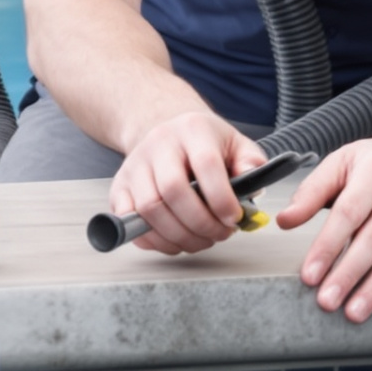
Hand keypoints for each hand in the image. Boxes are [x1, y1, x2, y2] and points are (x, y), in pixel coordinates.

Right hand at [111, 112, 266, 253]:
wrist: (165, 133)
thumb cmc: (204, 144)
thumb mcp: (235, 143)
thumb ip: (251, 162)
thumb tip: (252, 182)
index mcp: (192, 129)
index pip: (206, 165)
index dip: (221, 199)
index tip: (234, 218)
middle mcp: (158, 145)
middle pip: (173, 191)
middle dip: (200, 223)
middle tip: (220, 234)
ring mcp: (134, 167)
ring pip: (150, 210)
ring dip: (180, 236)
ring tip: (202, 240)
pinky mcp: (119, 189)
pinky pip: (131, 223)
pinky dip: (155, 240)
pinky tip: (177, 240)